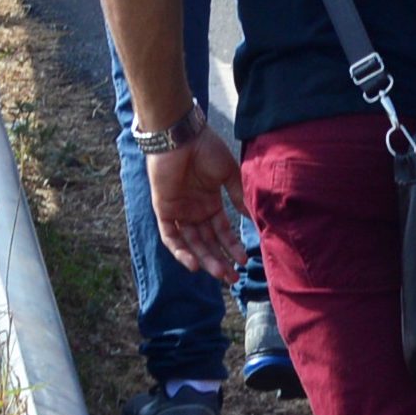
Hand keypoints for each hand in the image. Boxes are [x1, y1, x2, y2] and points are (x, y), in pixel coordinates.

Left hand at [149, 124, 246, 280]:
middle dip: (220, 260)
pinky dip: (181, 251)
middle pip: (207, 242)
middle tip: (232, 278)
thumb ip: (238, 195)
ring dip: (205, 259)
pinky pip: (171, 236)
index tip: (244, 260)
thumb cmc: (206, 149)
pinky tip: (194, 264)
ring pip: (192, 243)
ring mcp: (179, 211)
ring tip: (219, 273)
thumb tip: (251, 217)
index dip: (232, 246)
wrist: (181, 136)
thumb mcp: (228, 173)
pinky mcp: (164, 210)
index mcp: (210, 202)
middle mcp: (195, 210)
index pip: (221, 231)